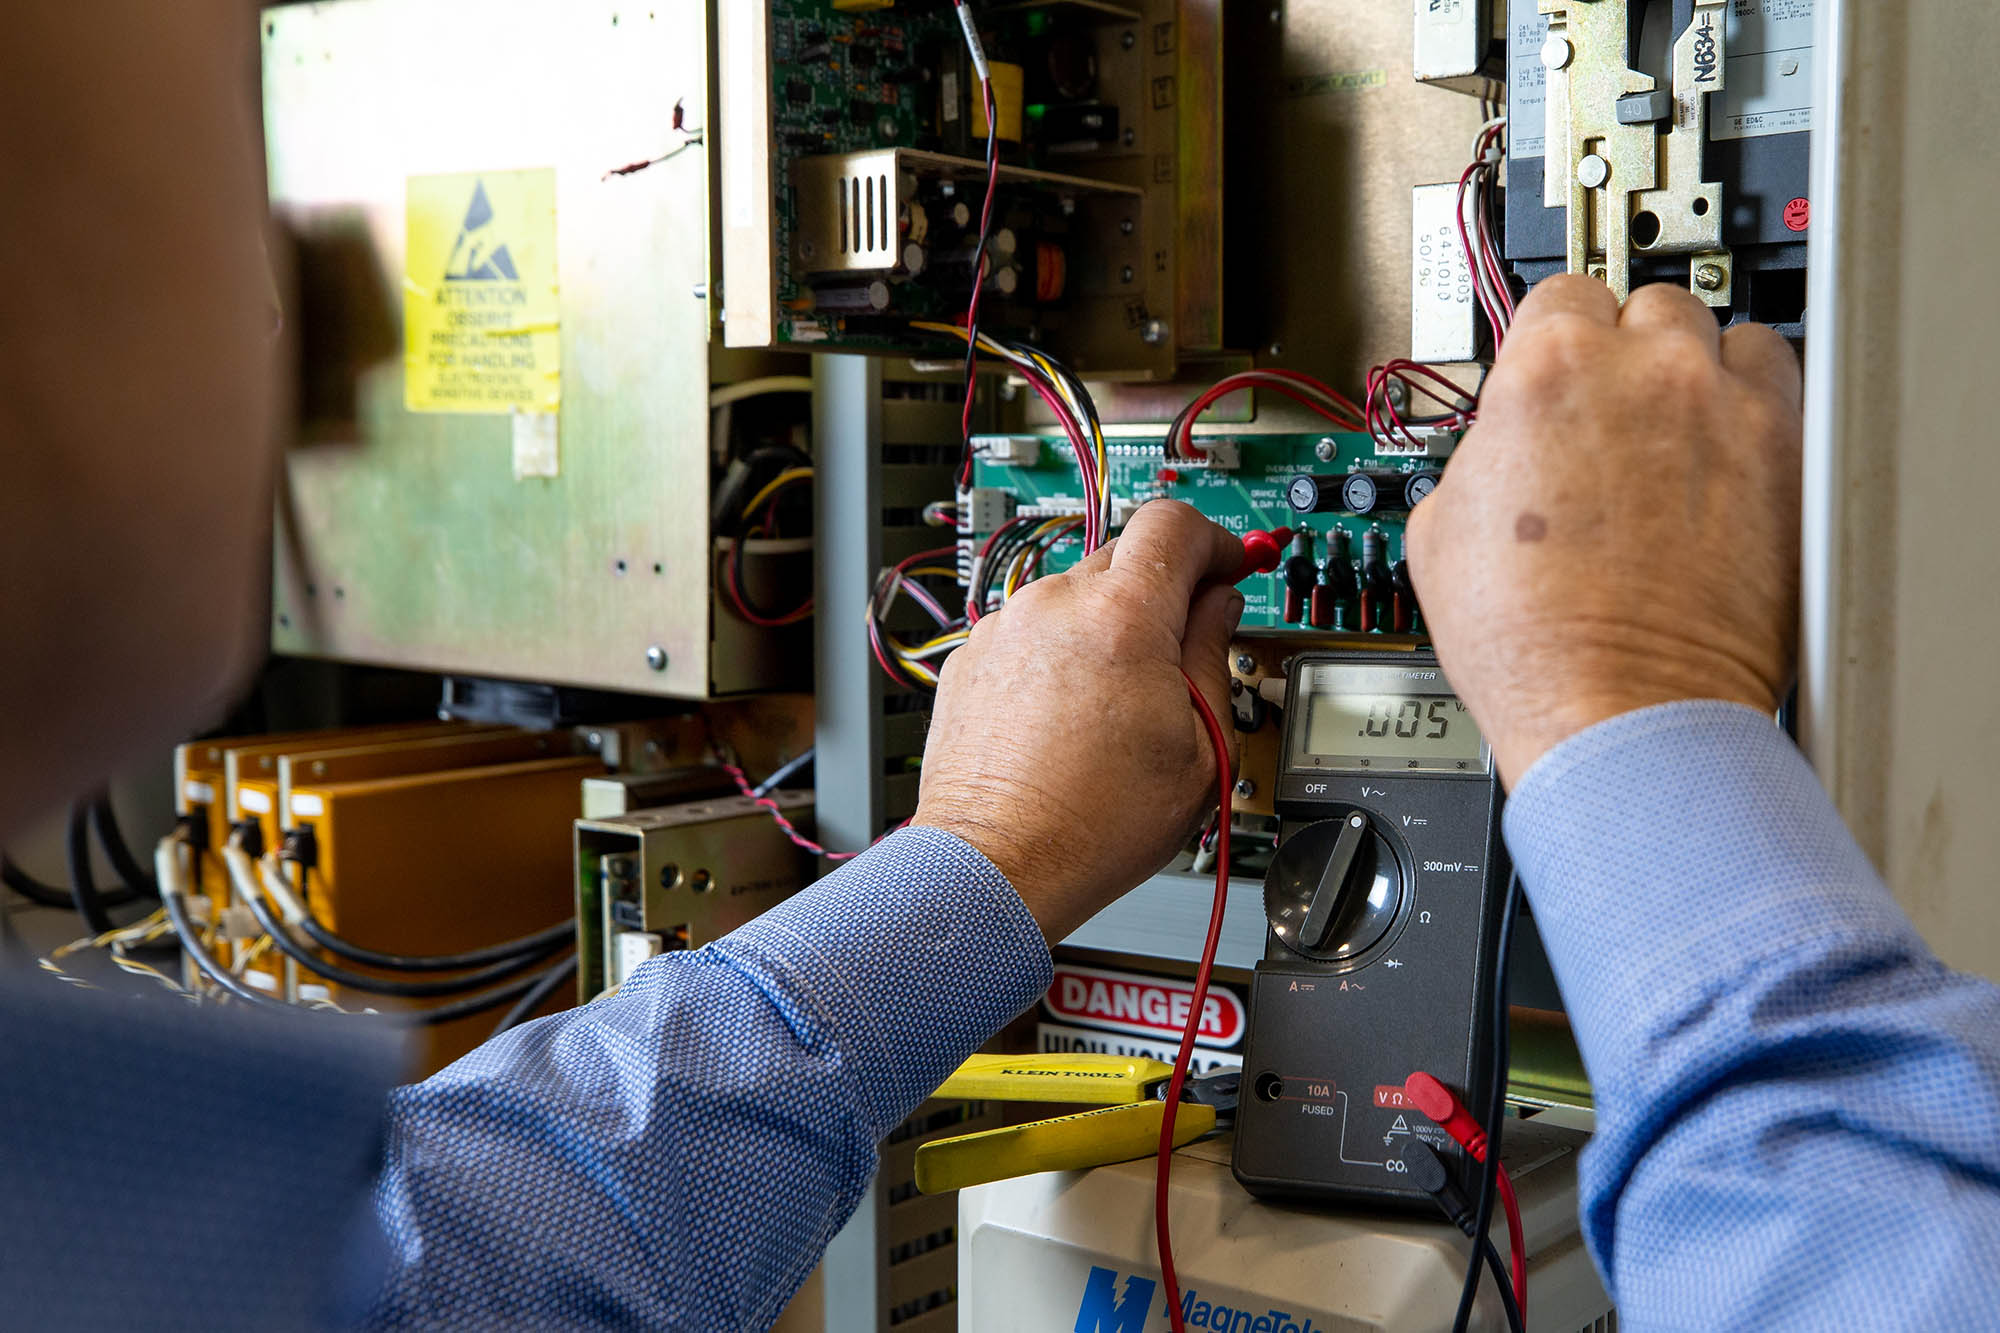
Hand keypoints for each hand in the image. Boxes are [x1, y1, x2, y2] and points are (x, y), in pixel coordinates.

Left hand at [914, 501, 1245, 941]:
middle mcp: (1054, 606)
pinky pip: (1029, 636)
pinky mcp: (971, 662)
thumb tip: (1219, 608)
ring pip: (1072, 600)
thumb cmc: (1095, 824)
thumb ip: (1213, 655)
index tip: (1227, 566)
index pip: (1175, 523)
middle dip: (1161, 594)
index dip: (1215, 541)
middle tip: (1182, 652)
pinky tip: (1069, 719)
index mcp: (1122, 617)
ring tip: (1118, 707)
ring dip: (1104, 631)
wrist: (999, 866)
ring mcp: (1004, 631)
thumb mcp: (1201, 746)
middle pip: (1124, 558)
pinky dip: (1056, 659)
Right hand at [1406, 278, 1803, 785]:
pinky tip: (1723, 455)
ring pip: (1721, 336)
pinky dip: (1753, 408)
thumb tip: (1503, 445)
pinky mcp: (1787, 458)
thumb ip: (1480, 452)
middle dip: (1622, 354)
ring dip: (1694, 369)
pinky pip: (1781, 388)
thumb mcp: (1439, 529)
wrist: (1617, 711)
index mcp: (1547, 371)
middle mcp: (1644, 372)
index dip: (1548, 341)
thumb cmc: (1530, 643)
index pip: (1557, 297)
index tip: (1553, 371)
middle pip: (1643, 308)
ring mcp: (1726, 409)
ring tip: (1673, 429)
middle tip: (1607, 414)